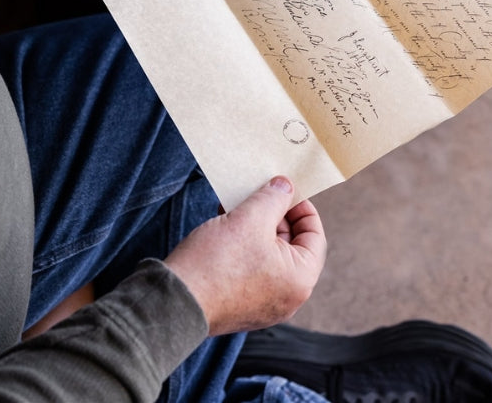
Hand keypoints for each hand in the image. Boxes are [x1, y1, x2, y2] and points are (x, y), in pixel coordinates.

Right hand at [163, 177, 326, 335]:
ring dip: (255, 227)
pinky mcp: (241, 304)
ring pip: (268, 254)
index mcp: (300, 280)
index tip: (285, 189)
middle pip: (291, 245)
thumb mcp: (249, 219)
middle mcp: (288, 298)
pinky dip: (243, 245)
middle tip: (257, 192)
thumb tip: (286, 186)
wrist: (176, 301)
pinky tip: (224, 225)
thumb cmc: (217, 263)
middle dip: (273, 215)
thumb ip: (273, 198)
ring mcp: (264, 304)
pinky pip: (252, 268)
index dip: (301, 207)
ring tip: (236, 205)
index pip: (315, 235)